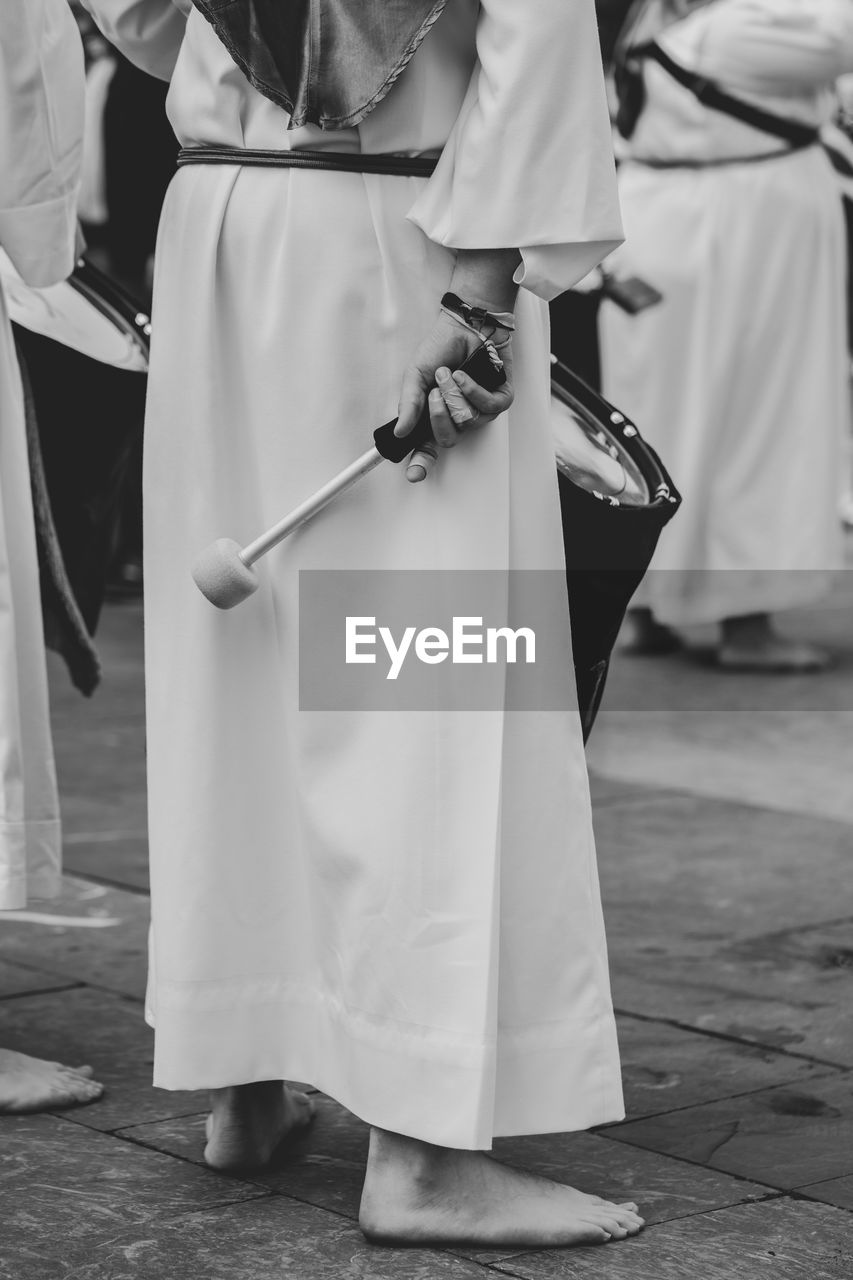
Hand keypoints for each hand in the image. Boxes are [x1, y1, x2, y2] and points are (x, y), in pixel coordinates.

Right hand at [394, 310, 514, 481]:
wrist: (468, 323)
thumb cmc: (442, 348)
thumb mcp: (416, 375)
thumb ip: (409, 403)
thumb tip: (400, 432)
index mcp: (435, 416)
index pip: (427, 448)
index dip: (421, 463)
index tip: (414, 475)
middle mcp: (458, 418)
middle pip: (447, 439)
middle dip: (438, 413)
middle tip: (435, 390)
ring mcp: (480, 411)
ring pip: (466, 422)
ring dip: (455, 394)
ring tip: (452, 373)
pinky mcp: (501, 400)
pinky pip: (487, 409)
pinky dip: (473, 390)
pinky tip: (466, 375)